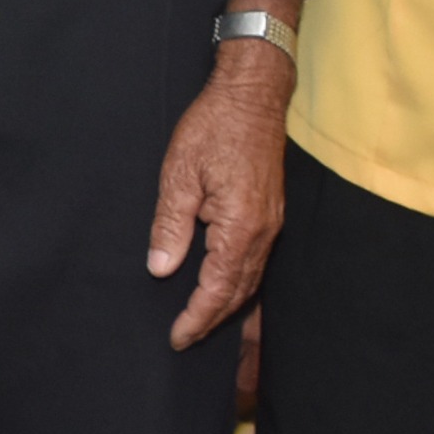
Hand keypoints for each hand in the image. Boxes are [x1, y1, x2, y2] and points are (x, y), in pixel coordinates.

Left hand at [148, 0, 299, 350]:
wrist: (253, 94)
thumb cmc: (214, 126)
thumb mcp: (179, 173)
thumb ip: (171, 224)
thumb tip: (161, 268)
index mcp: (240, 226)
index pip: (217, 288)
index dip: (197, 317)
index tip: (177, 338)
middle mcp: (263, 231)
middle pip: (239, 292)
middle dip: (212, 319)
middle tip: (184, 338)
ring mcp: (272, 224)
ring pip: (251, 280)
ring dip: (226, 305)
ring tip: (200, 321)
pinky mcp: (270, 214)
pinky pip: (256, 261)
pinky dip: (239, 283)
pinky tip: (223, 287)